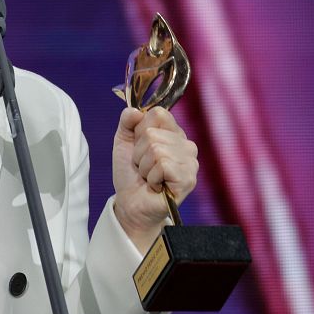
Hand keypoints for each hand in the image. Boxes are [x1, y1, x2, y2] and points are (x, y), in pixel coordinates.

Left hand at [111, 106, 198, 252]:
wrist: (130, 203)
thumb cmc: (130, 173)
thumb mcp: (123, 141)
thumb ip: (127, 121)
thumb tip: (134, 110)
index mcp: (173, 132)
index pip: (159, 113)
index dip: (140, 130)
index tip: (139, 146)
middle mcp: (186, 144)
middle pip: (153, 133)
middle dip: (139, 153)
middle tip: (143, 167)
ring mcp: (190, 162)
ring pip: (156, 149)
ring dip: (144, 166)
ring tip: (148, 176)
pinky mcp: (188, 178)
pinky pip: (163, 164)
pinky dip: (151, 177)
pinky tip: (155, 185)